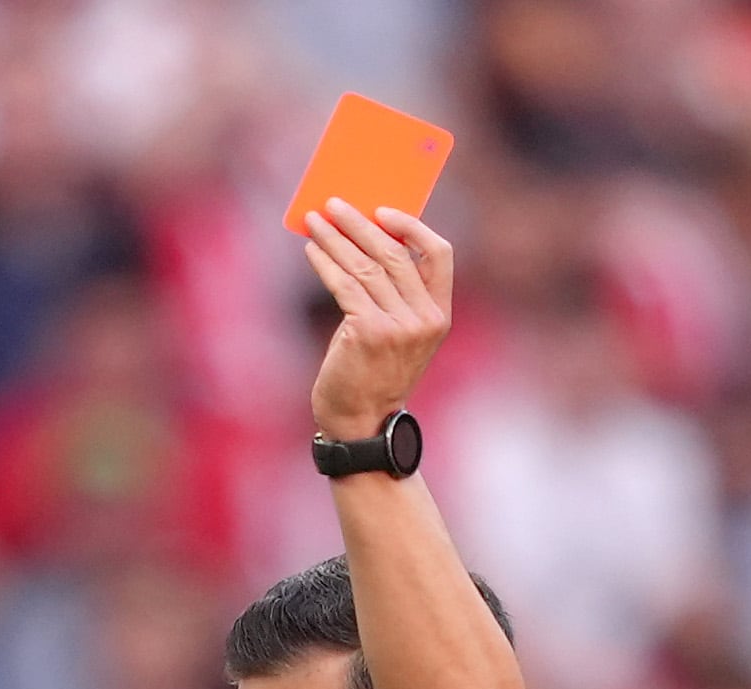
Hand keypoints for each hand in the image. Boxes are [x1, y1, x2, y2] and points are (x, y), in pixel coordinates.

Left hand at [302, 200, 451, 440]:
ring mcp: (399, 327)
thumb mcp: (398, 332)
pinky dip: (325, 262)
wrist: (361, 421)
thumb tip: (363, 237)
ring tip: (314, 221)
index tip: (382, 210)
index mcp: (439, 315)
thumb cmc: (373, 372)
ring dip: (335, 238)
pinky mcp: (369, 332)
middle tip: (335, 204)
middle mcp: (424, 319)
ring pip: (366, 265)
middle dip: (360, 223)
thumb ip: (394, 293)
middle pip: (394, 253)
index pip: (439, 254)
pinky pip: (344, 284)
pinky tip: (311, 249)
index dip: (412, 226)